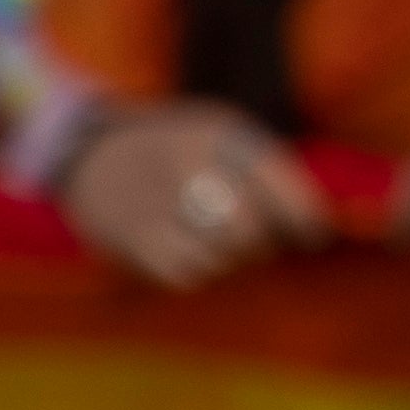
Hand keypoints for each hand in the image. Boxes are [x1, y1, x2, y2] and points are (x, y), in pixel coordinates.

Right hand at [61, 97, 330, 288]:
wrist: (90, 151)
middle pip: (247, 227)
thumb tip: (319, 230)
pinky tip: (194, 254)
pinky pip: (182, 274)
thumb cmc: (179, 148)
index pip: (276, 183)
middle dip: (261, 241)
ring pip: (217, 256)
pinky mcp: (128, 238)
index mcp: (218, 136)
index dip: (305, 217)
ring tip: (222, 243)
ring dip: (230, 259)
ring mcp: (152, 202)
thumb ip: (271, 173)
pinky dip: (197, 270)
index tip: (314, 236)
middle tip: (257, 238)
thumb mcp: (224, 136)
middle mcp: (184, 165)